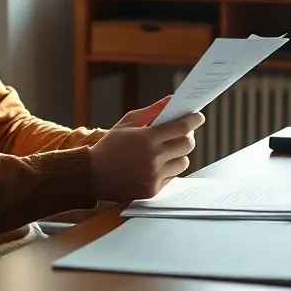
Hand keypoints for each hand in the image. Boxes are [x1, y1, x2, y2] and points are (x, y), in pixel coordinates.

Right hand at [89, 97, 203, 201]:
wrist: (92, 174)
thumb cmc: (110, 146)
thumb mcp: (127, 123)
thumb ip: (152, 111)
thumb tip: (171, 100)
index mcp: (147, 138)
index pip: (181, 127)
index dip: (194, 120)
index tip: (198, 116)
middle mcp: (153, 158)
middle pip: (187, 145)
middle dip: (188, 137)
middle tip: (183, 133)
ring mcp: (153, 176)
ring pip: (183, 162)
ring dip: (179, 155)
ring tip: (167, 151)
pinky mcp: (152, 190)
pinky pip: (172, 177)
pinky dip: (168, 170)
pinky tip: (156, 166)